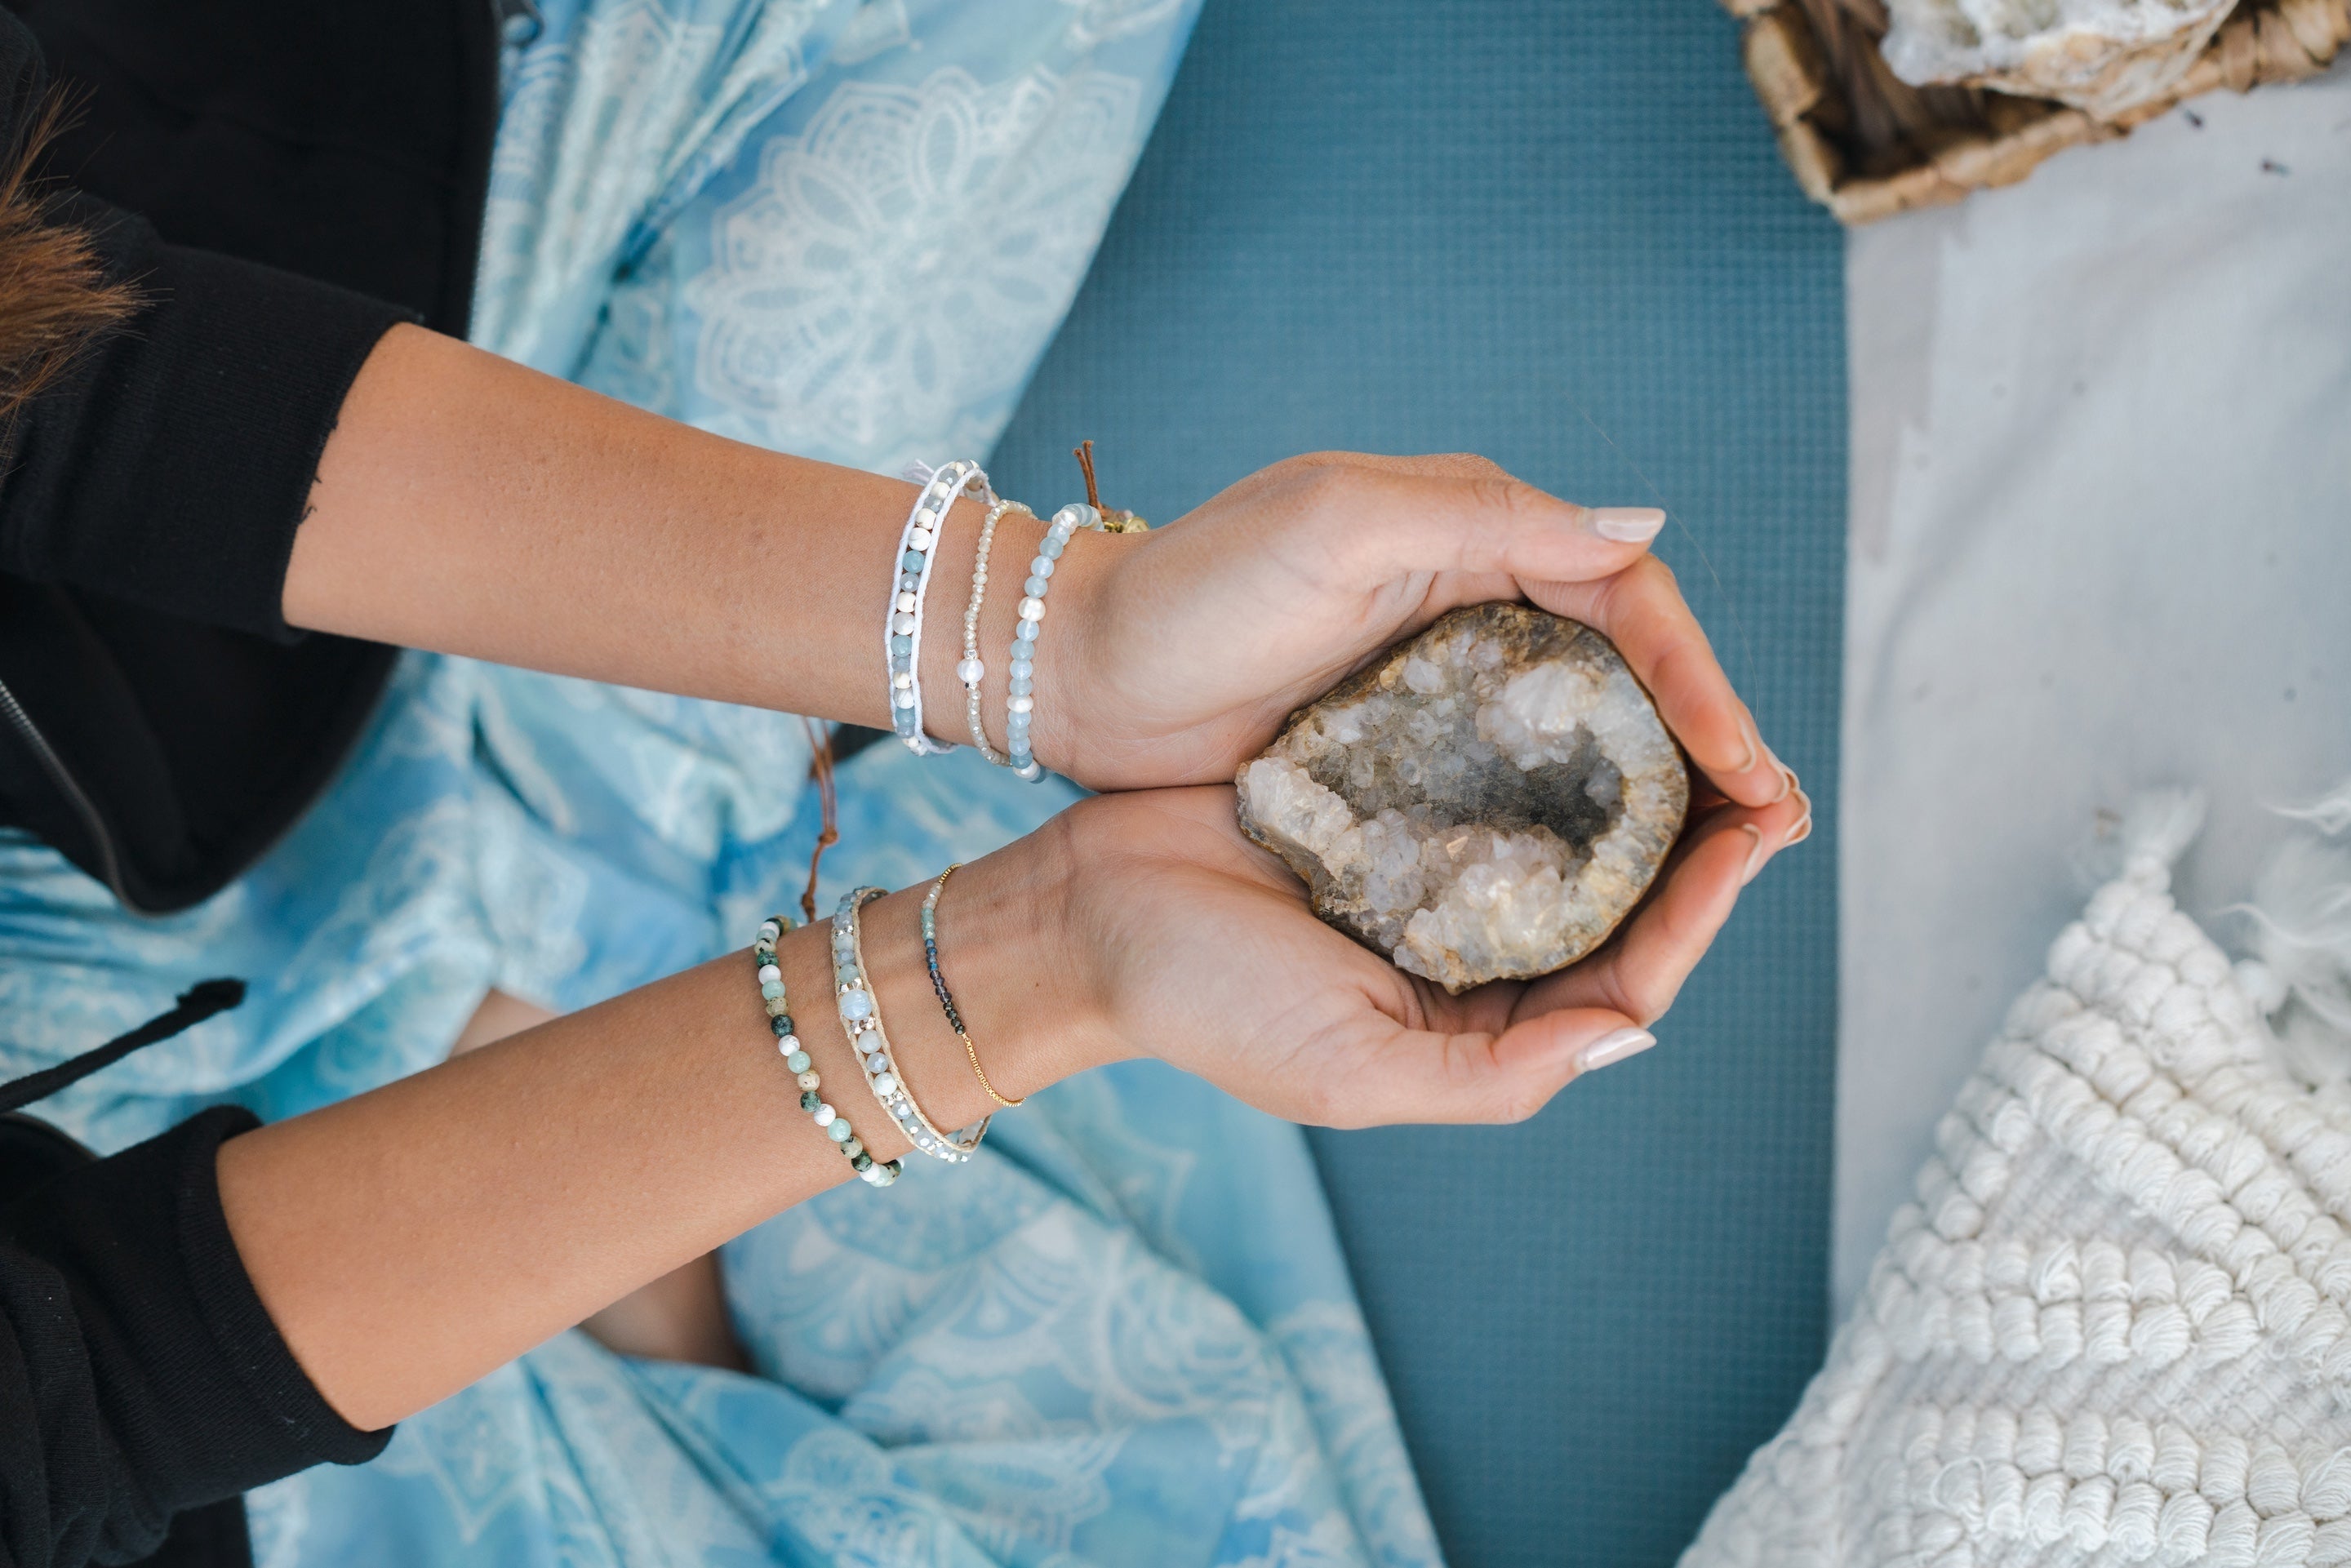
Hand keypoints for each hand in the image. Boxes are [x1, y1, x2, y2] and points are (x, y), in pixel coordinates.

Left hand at [1039, 452, 1793, 810]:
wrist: (1077, 672)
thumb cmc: (1194, 591)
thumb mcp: (1336, 526)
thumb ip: (1487, 518)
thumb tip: (1643, 535)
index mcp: (1473, 536)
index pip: (1628, 603)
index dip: (1700, 681)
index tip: (1749, 768)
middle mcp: (1470, 602)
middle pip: (1626, 674)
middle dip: (1703, 745)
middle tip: (1766, 831)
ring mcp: (1435, 683)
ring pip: (1581, 735)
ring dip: (1653, 794)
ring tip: (1715, 867)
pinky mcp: (1397, 749)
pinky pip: (1514, 785)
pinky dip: (1571, 824)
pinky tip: (1605, 878)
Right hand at [1053, 781, 1807, 1127]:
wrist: (1083, 913)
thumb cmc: (1207, 1006)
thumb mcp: (1356, 1072)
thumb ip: (1500, 1072)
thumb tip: (1635, 1032)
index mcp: (1477, 1018)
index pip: (1626, 972)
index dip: (1703, 908)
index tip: (1759, 830)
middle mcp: (1470, 945)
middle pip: (1619, 895)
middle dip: (1701, 837)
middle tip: (1774, 772)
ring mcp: (1432, 864)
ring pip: (1570, 823)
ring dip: (1644, 778)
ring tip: (1711, 718)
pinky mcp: (1390, 791)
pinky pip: (1493, 759)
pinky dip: (1549, 729)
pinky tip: (1595, 679)